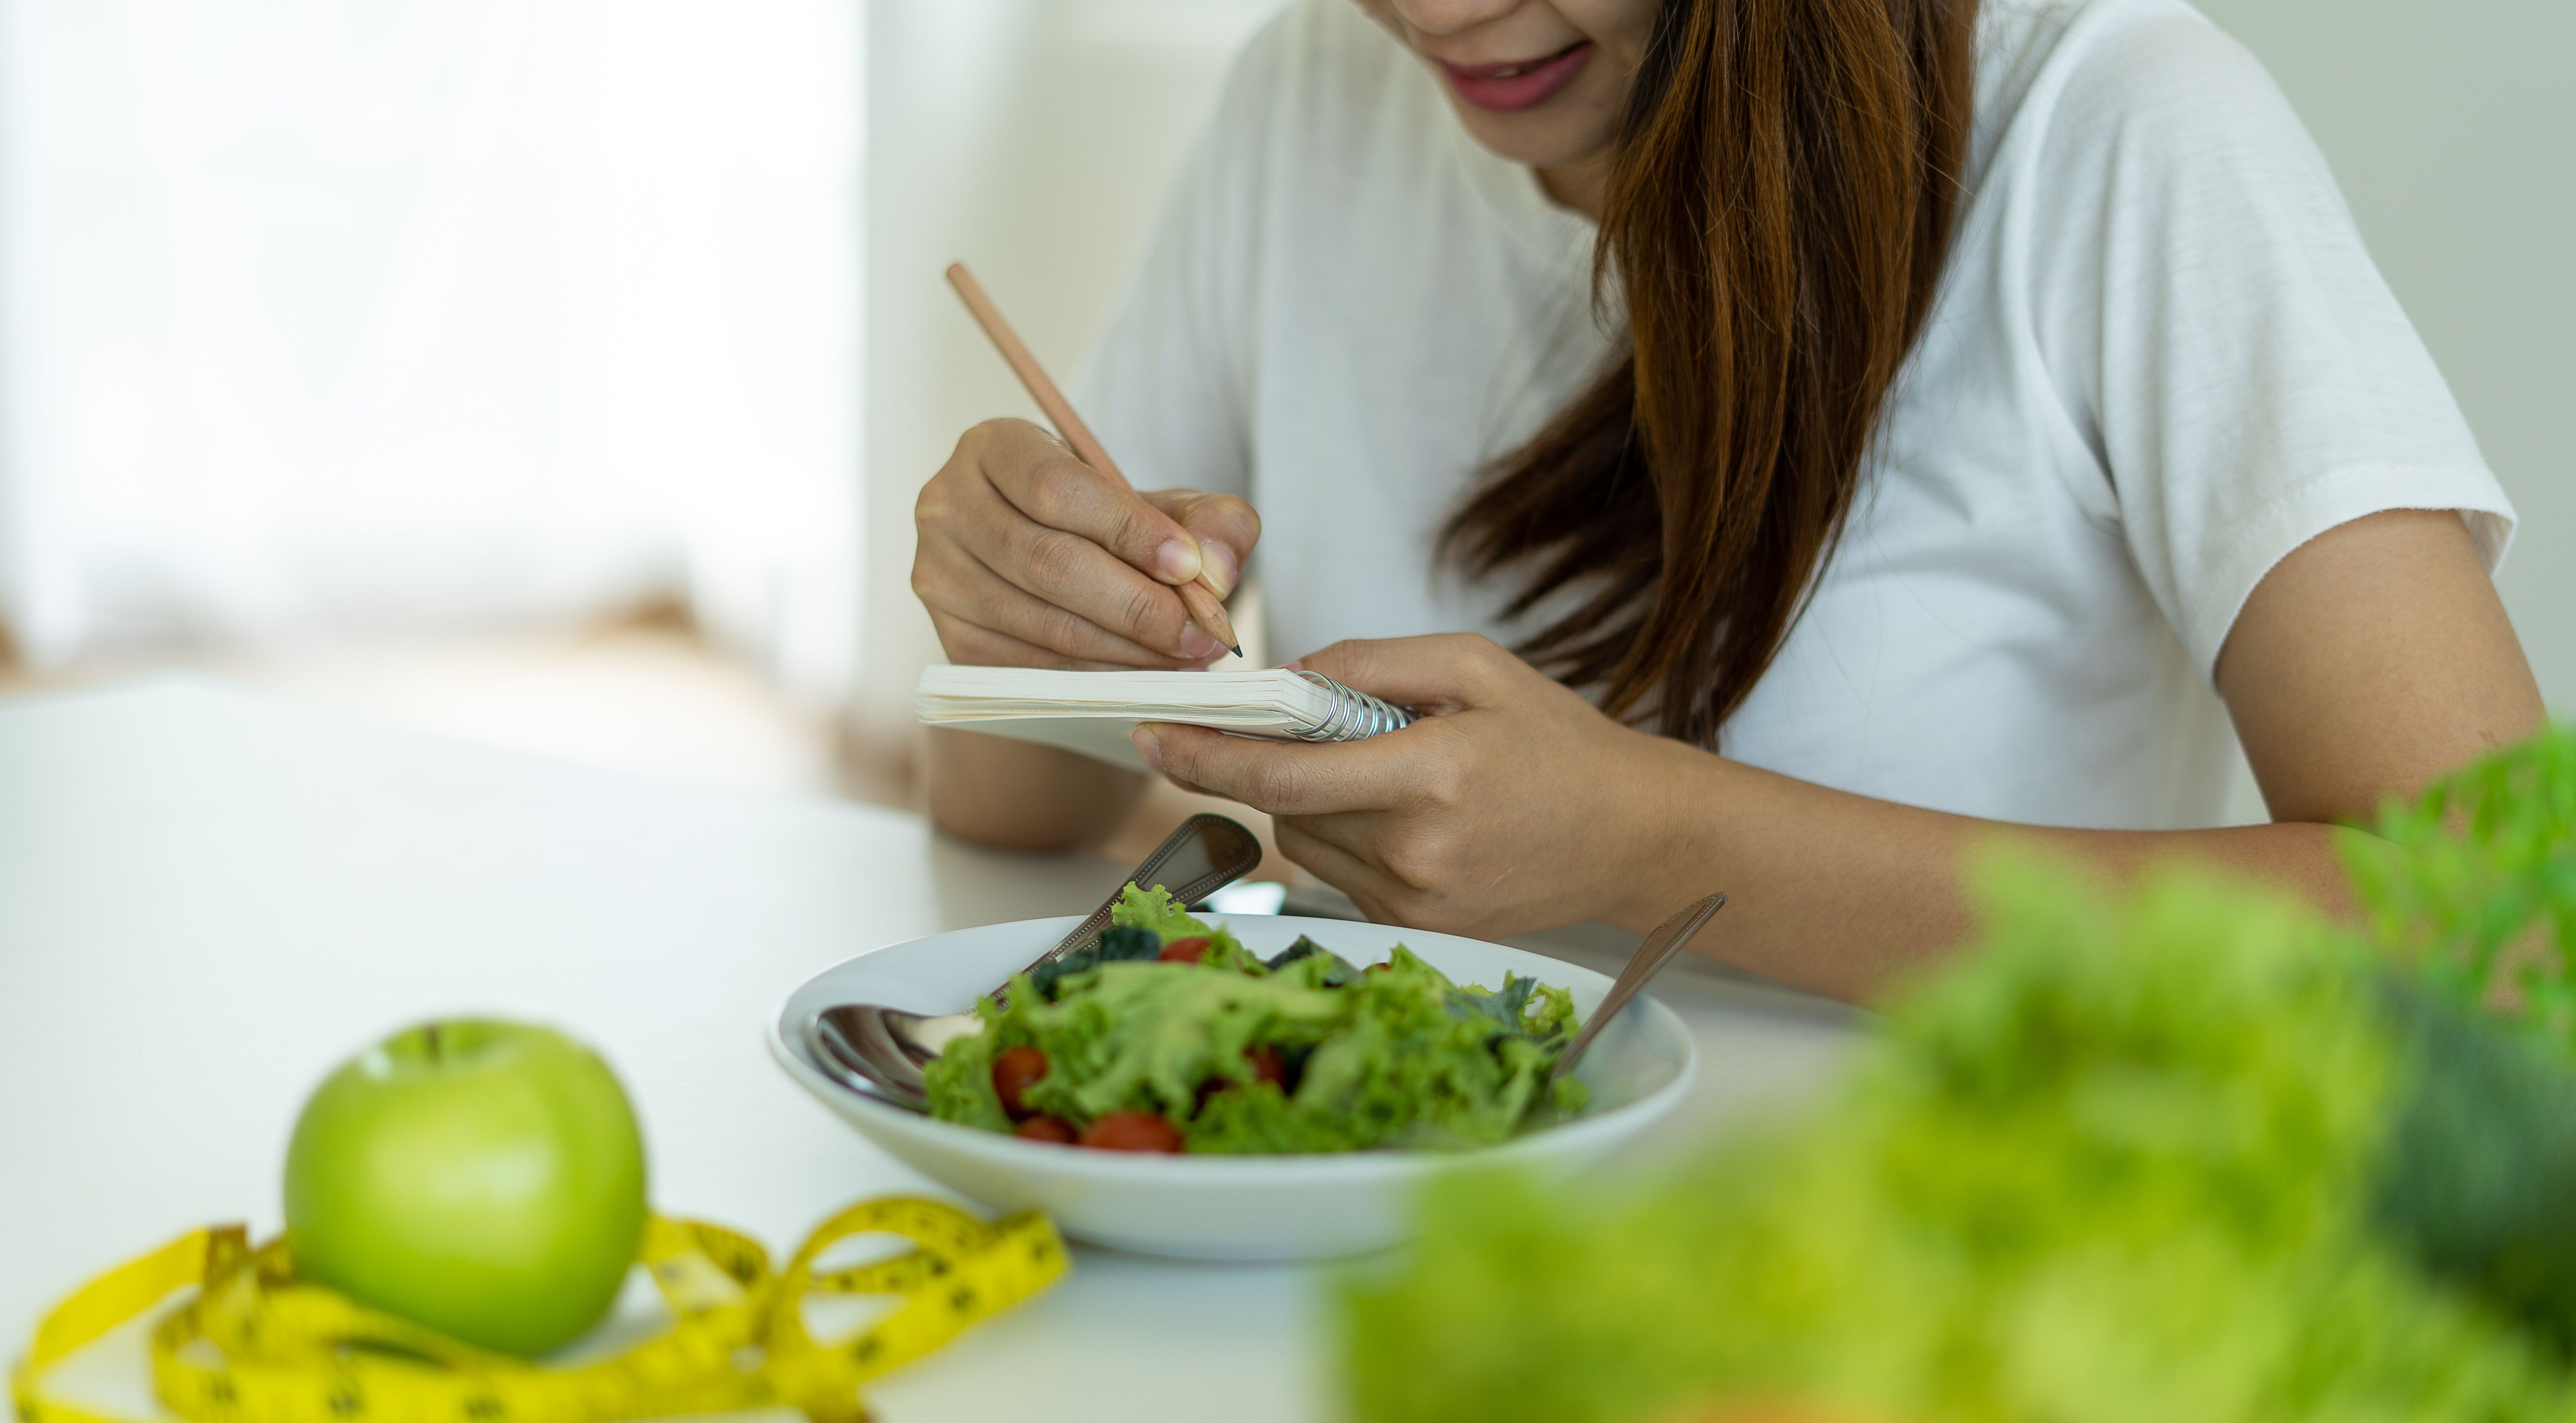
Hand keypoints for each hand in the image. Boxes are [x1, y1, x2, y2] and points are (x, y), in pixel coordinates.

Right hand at [912, 418, 1259, 668]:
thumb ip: (1211, 520)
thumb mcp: (1165, 504)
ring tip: (1187, 656)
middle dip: (1139, 606)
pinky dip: (1098, 677)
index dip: (1127, 530)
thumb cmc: (1110, 525)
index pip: (1057, 489)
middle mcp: (948, 506)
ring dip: (1127, 650)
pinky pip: (1032, 668)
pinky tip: (1143, 673)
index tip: (1190, 566)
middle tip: (1203, 634)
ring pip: (1044, 623)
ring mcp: (939, 576)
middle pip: (1049, 563)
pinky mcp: (952, 638)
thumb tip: (1216, 568)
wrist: (1059, 563)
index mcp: (993, 447)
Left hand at [1129, 634, 1700, 938]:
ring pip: (1302, 842)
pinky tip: (1409, 817)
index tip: (1152, 734)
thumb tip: (1284, 676)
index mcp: (1432, 776)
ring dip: (1310, 801)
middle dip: (1274, 761)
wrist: (1630, 837)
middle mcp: (1417, 853)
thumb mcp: (1474, 666)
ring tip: (1387, 774)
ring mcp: (1415, 903)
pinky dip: (1347, 836)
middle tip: (1314, 726)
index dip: (1204, 756)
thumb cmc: (1556, 742)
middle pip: (1284, 806)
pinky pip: (1337, 874)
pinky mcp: (1415, 929)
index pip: (1282, 774)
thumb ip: (1370, 661)